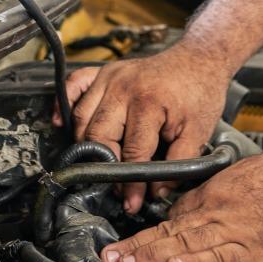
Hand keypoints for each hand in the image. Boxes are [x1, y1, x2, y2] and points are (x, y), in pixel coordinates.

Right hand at [53, 45, 231, 213]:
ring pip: (82, 117)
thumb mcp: (198, 133)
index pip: (132, 153)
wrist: (199, 58)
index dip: (131, 183)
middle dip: (105, 166)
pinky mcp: (104, 71)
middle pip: (98, 136)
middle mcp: (123, 88)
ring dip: (86, 143)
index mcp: (149, 103)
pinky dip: (64, 103)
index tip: (131, 203)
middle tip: (116, 186)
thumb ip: (178, 165)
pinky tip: (63, 123)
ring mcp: (110, 76)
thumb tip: (156, 192)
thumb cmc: (199, 94)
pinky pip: (74, 85)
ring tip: (100, 162)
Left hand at [98, 148, 262, 261]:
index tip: (124, 248)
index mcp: (213, 196)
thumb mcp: (239, 176)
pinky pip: (220, 257)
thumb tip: (189, 213)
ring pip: (186, 243)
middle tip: (109, 258)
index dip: (147, 235)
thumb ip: (213, 196)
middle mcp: (216, 211)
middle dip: (137, 246)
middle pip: (169, 230)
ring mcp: (233, 230)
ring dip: (153, 255)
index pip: (172, 218)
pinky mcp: (253, 248)